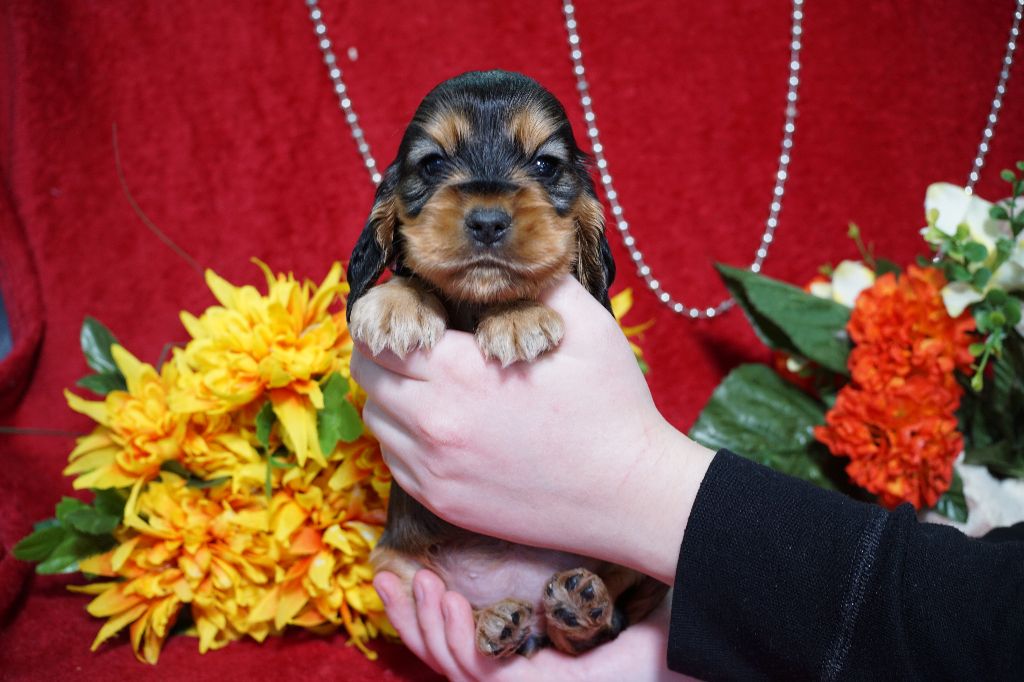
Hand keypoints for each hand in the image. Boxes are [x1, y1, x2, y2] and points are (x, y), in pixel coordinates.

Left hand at [351, 276, 714, 582]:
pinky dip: (407, 439)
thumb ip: (539, 283)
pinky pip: (396, 462)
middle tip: (420, 344)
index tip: (414, 312)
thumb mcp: (586, 327)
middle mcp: (433, 424)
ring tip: (434, 386)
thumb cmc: (611, 409)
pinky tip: (445, 427)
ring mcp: (434, 470)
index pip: (378, 335)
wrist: (629, 495)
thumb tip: (512, 259)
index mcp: (458, 374)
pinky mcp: (443, 503)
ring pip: (378, 421)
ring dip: (394, 396)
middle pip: (368, 376)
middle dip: (385, 352)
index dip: (389, 316)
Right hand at [374, 569, 692, 681]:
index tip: (396, 571)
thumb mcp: (569, 575)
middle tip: (383, 577)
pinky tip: (452, 602)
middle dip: (407, 617)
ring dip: (427, 624)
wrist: (678, 627)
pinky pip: (479, 672)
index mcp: (519, 647)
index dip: (417, 609)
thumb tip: (497, 507)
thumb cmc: (634, 602)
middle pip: (440, 653)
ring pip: (451, 665)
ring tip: (424, 582)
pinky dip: (458, 639)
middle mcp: (515, 668)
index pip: (453, 636)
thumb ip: (534, 559)